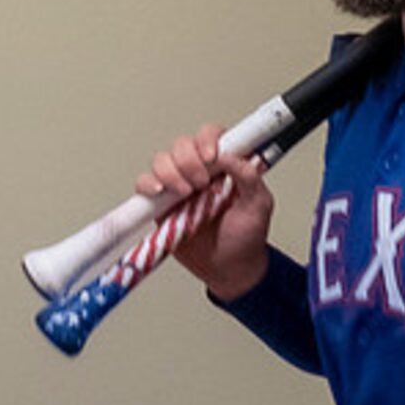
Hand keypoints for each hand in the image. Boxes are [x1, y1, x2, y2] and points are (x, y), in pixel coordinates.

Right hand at [138, 124, 273, 298]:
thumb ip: (249, 176)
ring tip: (185, 193)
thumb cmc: (246, 236)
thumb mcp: (259, 204)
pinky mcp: (161, 204)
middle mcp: (200, 171)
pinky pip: (145, 185)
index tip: (211, 157)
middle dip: (188, 160)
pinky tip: (160, 193)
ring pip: (161, 160)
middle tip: (200, 183)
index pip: (211, 136)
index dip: (207, 140)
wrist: (229, 268)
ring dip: (170, 172)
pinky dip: (147, 184)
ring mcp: (178, 186)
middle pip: (182, 145)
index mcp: (225, 165)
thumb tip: (231, 155)